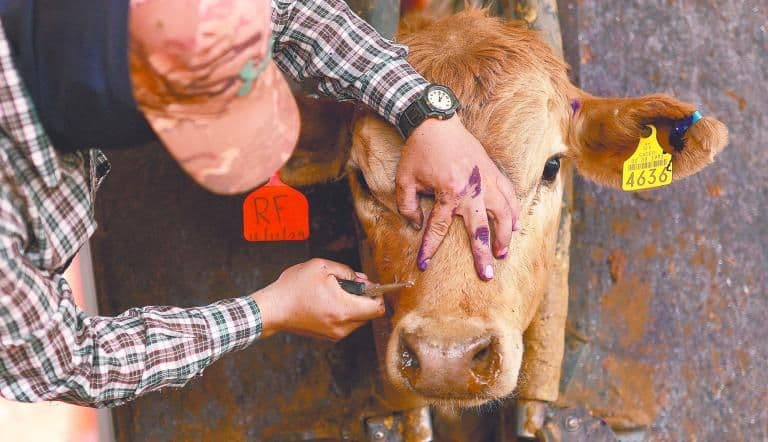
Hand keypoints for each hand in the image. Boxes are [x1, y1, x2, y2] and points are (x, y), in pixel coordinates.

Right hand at [252, 259, 384, 340]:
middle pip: (369, 314)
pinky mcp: (328, 337)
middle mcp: (342, 326)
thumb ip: (346, 271)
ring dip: (354, 305)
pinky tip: (328, 301)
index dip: (378, 294)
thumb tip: (362, 280)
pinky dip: (344, 312)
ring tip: (335, 292)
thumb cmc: (293, 287)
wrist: (272, 309)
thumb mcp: (321, 267)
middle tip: (350, 284)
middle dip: (364, 298)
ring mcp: (335, 334)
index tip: (370, 285)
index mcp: (343, 309)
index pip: (377, 308)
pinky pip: (346, 324)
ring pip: (358, 320)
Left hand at [396, 117, 518, 280]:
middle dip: (482, 255)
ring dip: (503, 236)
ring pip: (502, 214)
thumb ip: (408, 205)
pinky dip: (514, 211)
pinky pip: (509, 194)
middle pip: (480, 230)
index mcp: (448, 193)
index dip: (429, 247)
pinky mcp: (492, 171)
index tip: (423, 264)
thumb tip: (416, 224)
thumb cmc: (419, 150)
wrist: (435, 121)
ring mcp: (485, 180)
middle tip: (486, 275)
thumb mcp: (404, 179)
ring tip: (503, 254)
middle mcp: (471, 190)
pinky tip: (515, 226)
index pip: (438, 228)